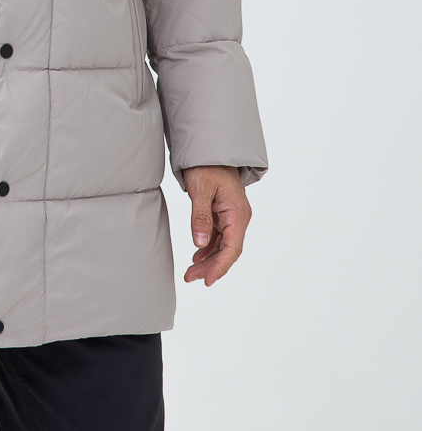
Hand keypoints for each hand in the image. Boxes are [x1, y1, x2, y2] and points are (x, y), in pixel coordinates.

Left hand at [181, 165, 251, 285]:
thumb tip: (199, 243)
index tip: (208, 279)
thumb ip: (200, 217)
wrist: (210, 150)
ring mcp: (232, 216)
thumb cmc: (207, 167)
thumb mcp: (201, 190)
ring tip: (191, 272)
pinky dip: (208, 247)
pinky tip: (197, 255)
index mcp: (237, 213)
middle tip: (191, 277)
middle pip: (228, 250)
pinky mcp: (224, 214)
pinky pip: (219, 236)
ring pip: (223, 245)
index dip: (220, 266)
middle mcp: (238, 217)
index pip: (232, 247)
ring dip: (208, 259)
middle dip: (211, 266)